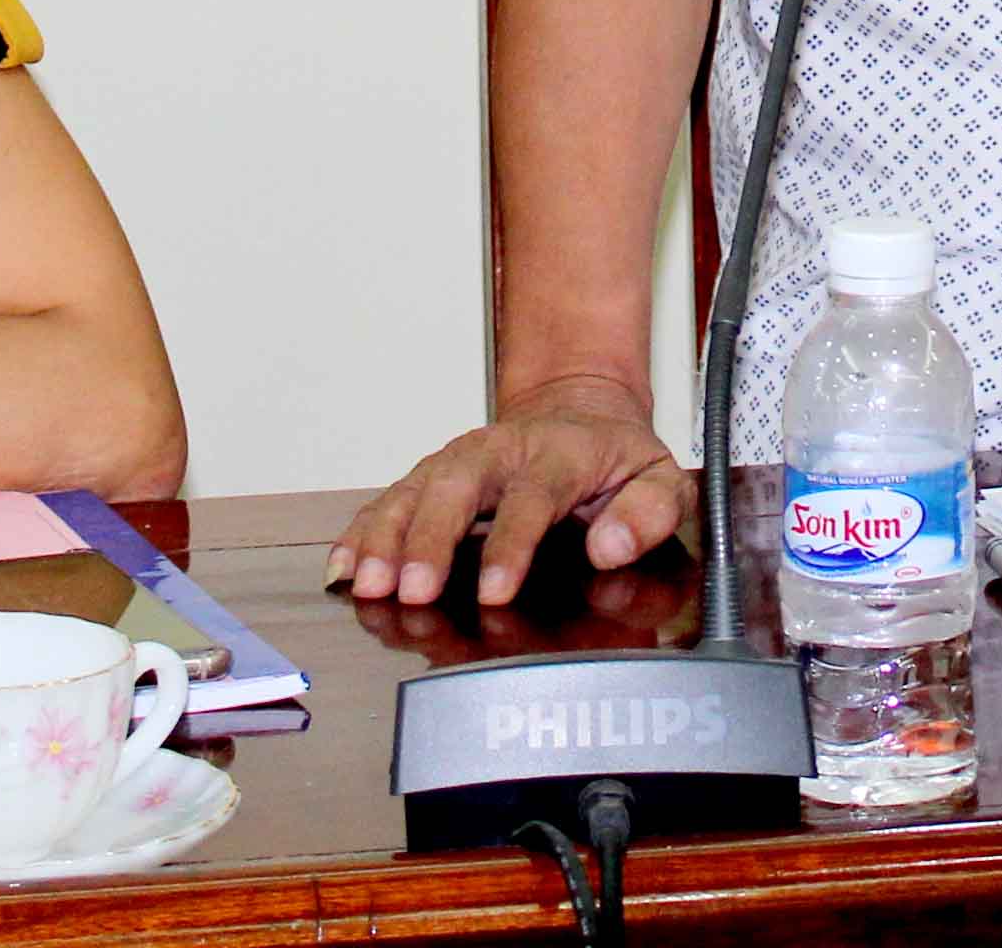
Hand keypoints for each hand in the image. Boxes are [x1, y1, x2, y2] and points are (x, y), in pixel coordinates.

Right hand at [325, 372, 687, 609]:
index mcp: (559, 454)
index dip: (511, 545)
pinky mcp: (432, 476)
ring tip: (369, 585)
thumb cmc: (614, 458)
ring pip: (415, 490)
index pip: (532, 497)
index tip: (494, 592)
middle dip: (429, 540)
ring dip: (387, 538)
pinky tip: (344, 566)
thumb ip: (649, 513)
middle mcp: (501, 452)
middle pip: (457, 486)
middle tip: (412, 591)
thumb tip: (613, 547)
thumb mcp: (657, 478)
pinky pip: (390, 500)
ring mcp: (459, 461)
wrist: (577, 409)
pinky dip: (363, 532)